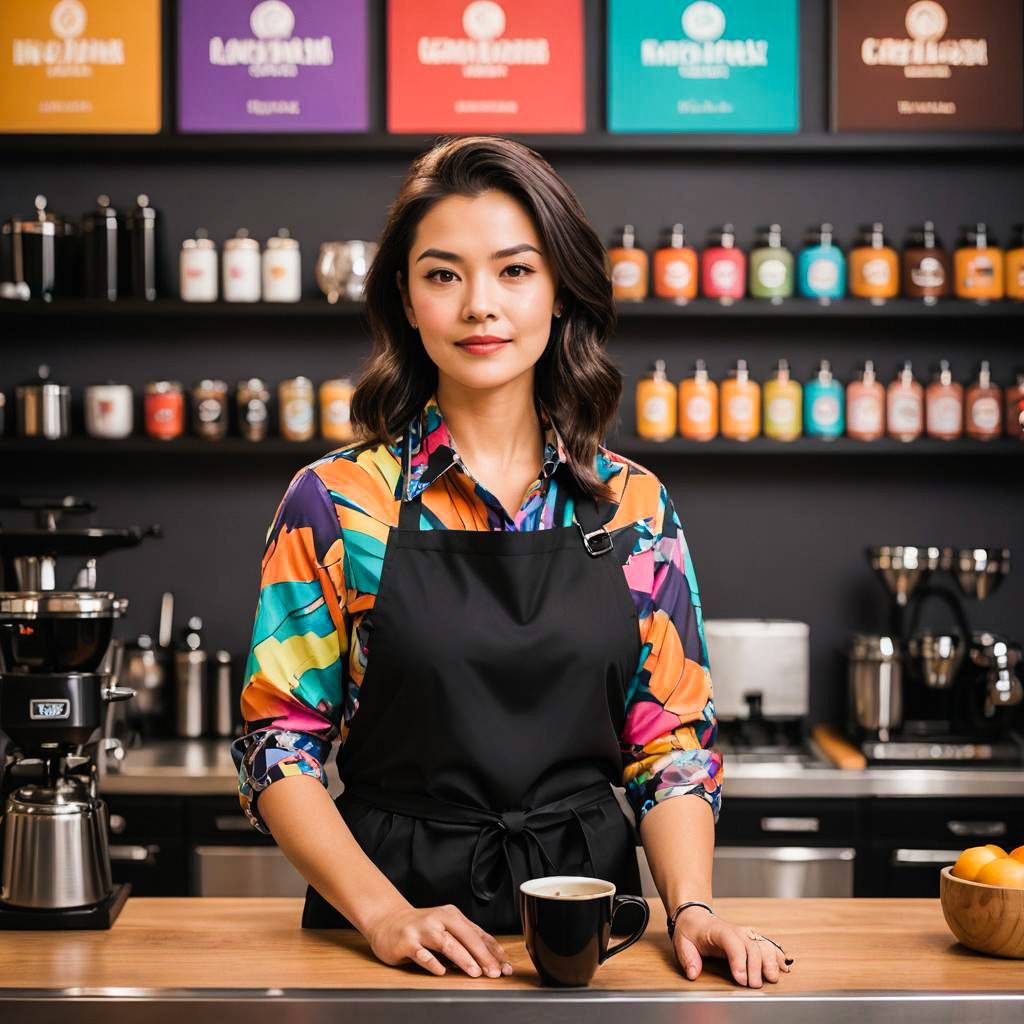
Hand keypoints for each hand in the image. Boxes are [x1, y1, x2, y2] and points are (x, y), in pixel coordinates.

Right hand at [365, 903, 513, 978]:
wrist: (388, 921)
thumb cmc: (422, 928)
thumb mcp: (445, 928)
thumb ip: (464, 940)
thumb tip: (492, 958)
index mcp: (452, 915)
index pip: (478, 933)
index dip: (493, 951)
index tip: (505, 966)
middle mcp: (439, 919)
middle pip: (466, 936)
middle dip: (482, 955)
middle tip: (495, 972)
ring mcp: (422, 930)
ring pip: (447, 943)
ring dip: (463, 958)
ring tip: (475, 972)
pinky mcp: (407, 942)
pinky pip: (422, 954)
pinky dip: (433, 963)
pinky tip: (441, 971)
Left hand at [671, 906, 793, 987]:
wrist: (696, 917)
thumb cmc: (690, 930)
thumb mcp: (682, 942)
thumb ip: (687, 958)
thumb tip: (693, 973)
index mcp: (718, 930)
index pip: (732, 943)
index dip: (739, 961)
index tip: (741, 979)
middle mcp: (735, 931)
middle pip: (751, 946)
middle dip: (756, 967)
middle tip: (754, 985)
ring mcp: (745, 934)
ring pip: (762, 945)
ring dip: (770, 961)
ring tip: (772, 978)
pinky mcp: (750, 939)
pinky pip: (767, 945)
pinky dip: (776, 955)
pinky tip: (783, 966)